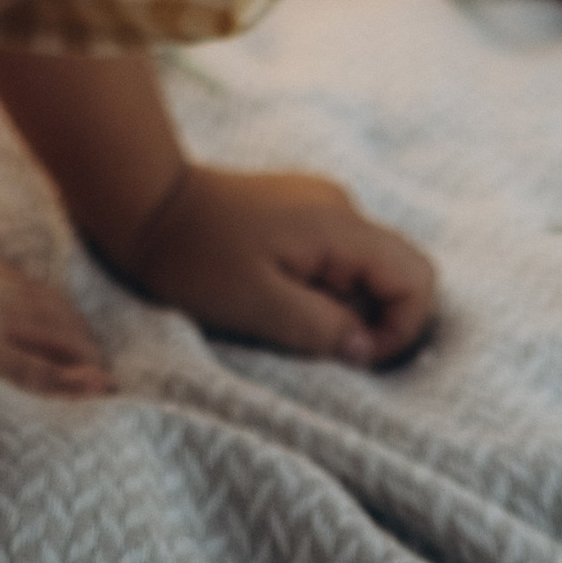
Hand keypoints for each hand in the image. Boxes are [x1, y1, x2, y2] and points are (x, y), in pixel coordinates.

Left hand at [116, 162, 436, 366]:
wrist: (145, 203)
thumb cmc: (196, 258)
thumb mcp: (259, 307)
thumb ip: (323, 328)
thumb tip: (368, 349)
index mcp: (339, 225)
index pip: (416, 276)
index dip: (401, 329)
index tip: (352, 358)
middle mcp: (340, 207)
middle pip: (394, 273)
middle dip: (370, 322)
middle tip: (315, 344)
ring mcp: (319, 207)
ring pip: (362, 271)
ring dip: (340, 308)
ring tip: (284, 320)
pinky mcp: (297, 214)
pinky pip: (333, 260)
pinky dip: (320, 291)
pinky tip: (273, 299)